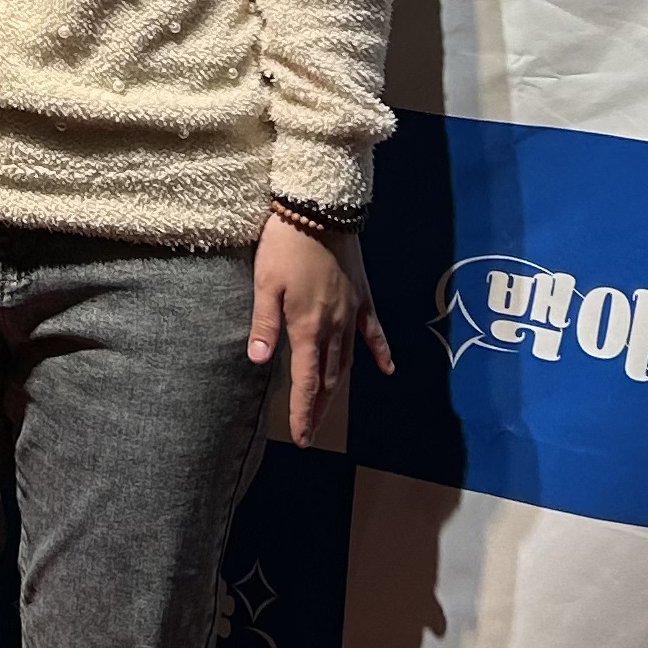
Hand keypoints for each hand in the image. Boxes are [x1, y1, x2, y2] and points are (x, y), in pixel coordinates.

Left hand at [248, 217, 393, 447]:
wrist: (319, 209)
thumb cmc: (285, 244)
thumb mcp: (265, 283)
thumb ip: (264, 324)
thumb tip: (260, 362)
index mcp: (307, 326)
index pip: (307, 381)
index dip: (304, 412)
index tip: (301, 438)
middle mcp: (334, 326)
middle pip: (330, 377)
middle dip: (320, 407)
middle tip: (312, 432)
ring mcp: (352, 312)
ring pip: (348, 360)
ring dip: (340, 388)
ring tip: (332, 409)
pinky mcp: (362, 296)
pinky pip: (373, 331)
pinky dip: (380, 352)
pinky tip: (387, 370)